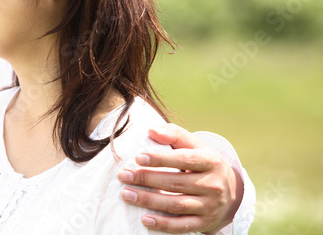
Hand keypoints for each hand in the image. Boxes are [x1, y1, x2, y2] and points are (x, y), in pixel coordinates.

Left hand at [117, 124, 243, 233]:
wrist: (231, 192)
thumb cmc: (204, 163)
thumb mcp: (195, 145)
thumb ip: (174, 134)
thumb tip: (151, 130)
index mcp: (211, 161)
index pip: (184, 159)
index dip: (161, 159)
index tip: (138, 157)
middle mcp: (213, 185)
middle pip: (175, 183)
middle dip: (146, 179)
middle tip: (124, 176)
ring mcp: (210, 206)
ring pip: (176, 205)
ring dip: (149, 201)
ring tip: (127, 194)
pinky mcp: (205, 223)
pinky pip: (181, 225)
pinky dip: (163, 224)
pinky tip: (145, 219)